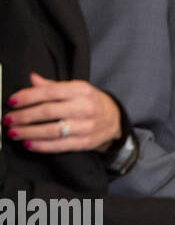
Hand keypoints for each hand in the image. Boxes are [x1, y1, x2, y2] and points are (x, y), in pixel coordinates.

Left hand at [3, 73, 122, 152]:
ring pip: (52, 130)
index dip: (28, 97)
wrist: (114, 119)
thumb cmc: (90, 101)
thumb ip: (52, 85)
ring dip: (28, 132)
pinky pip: (59, 145)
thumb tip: (32, 78)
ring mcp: (86, 126)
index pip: (50, 92)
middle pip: (48, 112)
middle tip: (7, 120)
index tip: (11, 101)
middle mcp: (85, 107)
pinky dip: (41, 146)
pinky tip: (28, 143)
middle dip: (23, 116)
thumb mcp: (76, 89)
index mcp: (81, 90)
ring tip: (13, 132)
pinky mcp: (85, 142)